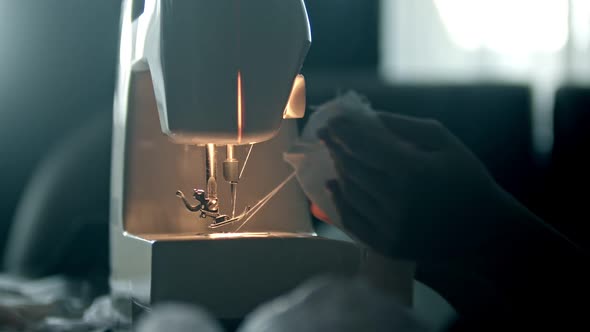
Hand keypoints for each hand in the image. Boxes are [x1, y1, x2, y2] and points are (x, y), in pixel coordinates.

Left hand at [318, 111, 508, 261]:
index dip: (343, 131)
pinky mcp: (387, 246)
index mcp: (413, 170)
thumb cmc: (465, 177)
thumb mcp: (443, 140)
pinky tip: (334, 184)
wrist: (484, 229)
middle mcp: (397, 200)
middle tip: (326, 135)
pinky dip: (339, 200)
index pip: (364, 145)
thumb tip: (363, 116)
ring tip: (336, 156)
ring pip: (350, 192)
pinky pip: (352, 220)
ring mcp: (390, 227)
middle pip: (352, 167)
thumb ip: (402, 125)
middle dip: (337, 147)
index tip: (330, 120)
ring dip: (339, 170)